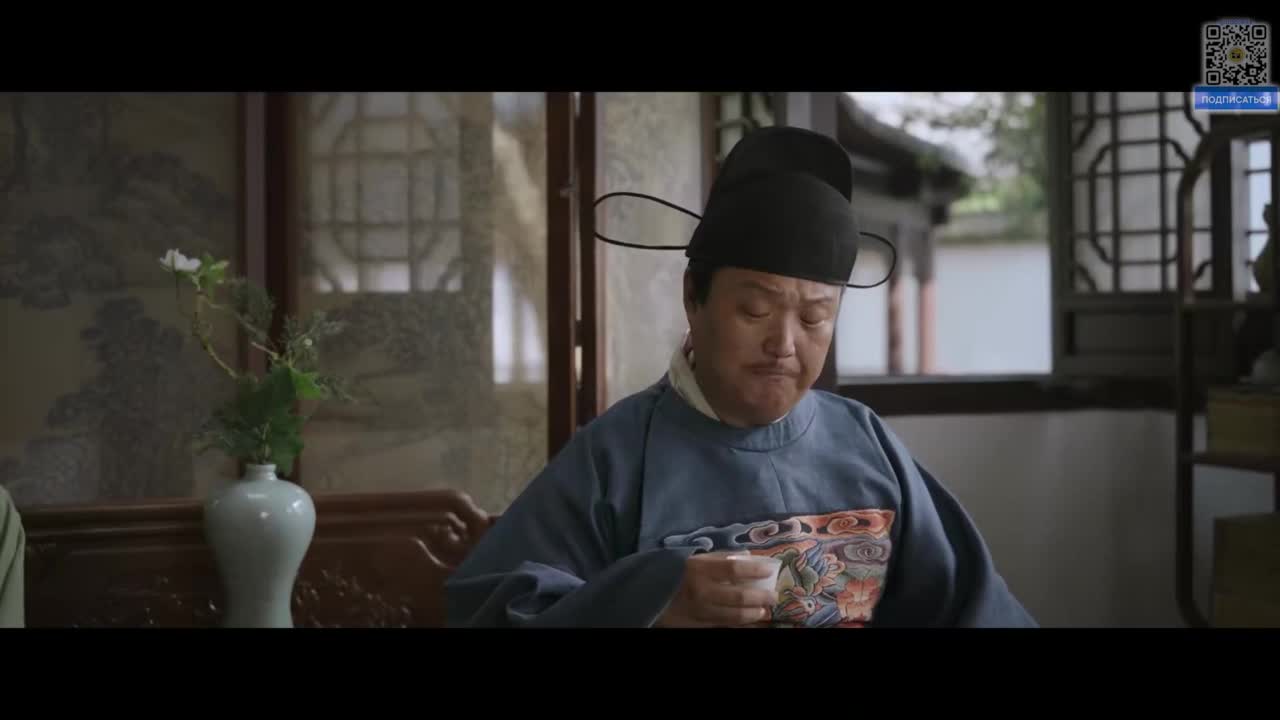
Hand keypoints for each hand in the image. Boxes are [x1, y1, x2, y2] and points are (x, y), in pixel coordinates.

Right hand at [655, 552, 778, 627]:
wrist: (645, 596)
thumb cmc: (672, 573)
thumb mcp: (692, 559)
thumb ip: (718, 558)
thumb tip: (747, 557)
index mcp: (698, 570)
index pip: (733, 569)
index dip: (755, 570)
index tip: (769, 570)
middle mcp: (700, 592)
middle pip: (737, 597)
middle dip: (760, 598)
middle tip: (772, 597)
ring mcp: (698, 612)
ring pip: (732, 617)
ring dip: (753, 615)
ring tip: (763, 612)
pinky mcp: (695, 626)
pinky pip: (722, 627)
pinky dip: (739, 626)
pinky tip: (749, 624)